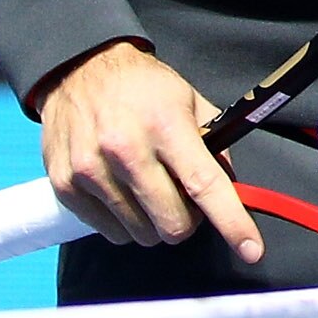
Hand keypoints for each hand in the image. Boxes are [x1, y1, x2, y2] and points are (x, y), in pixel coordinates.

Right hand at [33, 41, 263, 261]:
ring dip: (153, 222)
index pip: (205, 183)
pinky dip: (124, 222)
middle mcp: (126, 150)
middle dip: (187, 220)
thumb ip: (214, 144)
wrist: (79, 69)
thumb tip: (233, 189)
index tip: (251, 249)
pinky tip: (122, 192)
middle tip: (182, 198)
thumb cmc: (142, 87)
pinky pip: (109, 231)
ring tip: (148, 190)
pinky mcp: (66, 185)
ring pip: (141, 233)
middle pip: (173, 223)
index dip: (232, 221)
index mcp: (165, 125)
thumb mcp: (189, 100)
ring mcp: (91, 170)